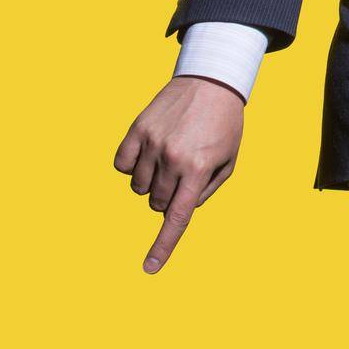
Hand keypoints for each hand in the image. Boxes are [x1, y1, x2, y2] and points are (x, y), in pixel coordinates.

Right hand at [113, 76, 244, 273]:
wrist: (211, 81)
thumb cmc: (224, 124)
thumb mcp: (228, 161)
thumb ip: (205, 192)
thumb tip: (179, 211)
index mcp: (199, 169)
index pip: (178, 217)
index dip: (163, 246)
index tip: (150, 268)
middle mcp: (173, 158)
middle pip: (156, 203)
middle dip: (167, 197)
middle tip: (182, 172)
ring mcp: (153, 143)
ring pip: (138, 187)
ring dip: (150, 181)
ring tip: (168, 157)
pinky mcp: (138, 129)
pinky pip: (121, 164)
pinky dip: (130, 165)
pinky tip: (146, 152)